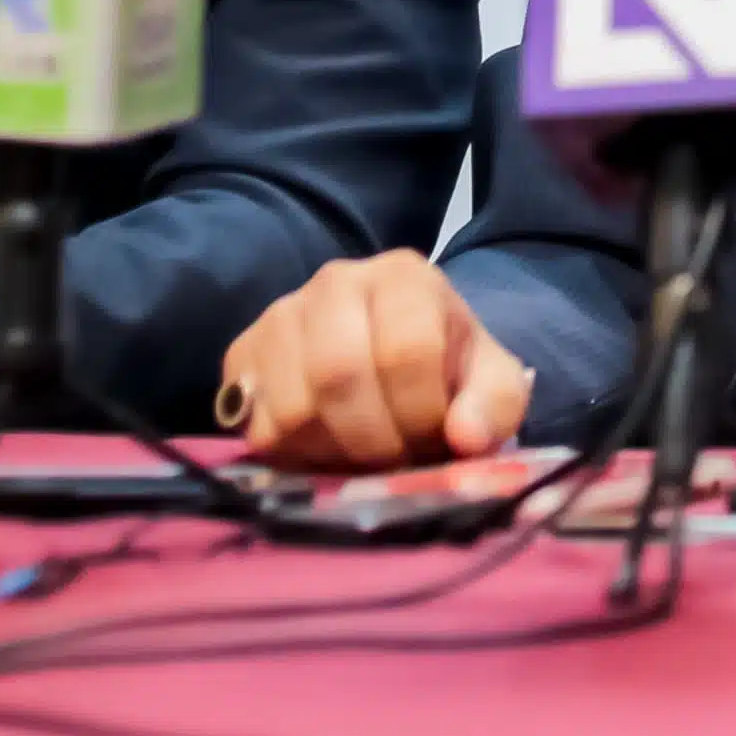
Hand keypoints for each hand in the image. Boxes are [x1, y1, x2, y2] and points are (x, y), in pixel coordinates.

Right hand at [220, 252, 530, 470]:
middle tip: (395, 459)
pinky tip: (325, 447)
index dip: (421, 413)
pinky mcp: (240, 356)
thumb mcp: (489, 382)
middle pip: (340, 374)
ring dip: (333, 451)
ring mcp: (280, 316)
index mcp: (403, 276)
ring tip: (361, 453)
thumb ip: (496, 405)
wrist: (392, 356)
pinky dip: (293, 455)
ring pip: (292, 406)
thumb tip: (467, 436)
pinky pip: (255, 425)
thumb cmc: (444, 370)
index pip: (406, 349)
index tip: (434, 441)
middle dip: (374, 439)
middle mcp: (335, 282)